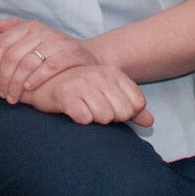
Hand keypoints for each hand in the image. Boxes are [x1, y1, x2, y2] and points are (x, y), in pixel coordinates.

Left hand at [0, 16, 98, 101]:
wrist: (86, 56)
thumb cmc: (54, 50)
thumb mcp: (35, 37)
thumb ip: (16, 29)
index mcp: (30, 26)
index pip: (3, 42)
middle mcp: (42, 31)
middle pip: (13, 55)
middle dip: (5, 78)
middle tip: (3, 94)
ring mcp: (57, 41)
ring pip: (28, 62)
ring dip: (17, 83)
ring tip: (13, 97)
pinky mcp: (70, 53)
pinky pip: (49, 66)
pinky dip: (36, 78)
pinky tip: (28, 88)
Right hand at [26, 64, 153, 127]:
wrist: (44, 80)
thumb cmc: (80, 88)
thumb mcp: (108, 92)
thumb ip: (131, 107)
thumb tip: (150, 122)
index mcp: (113, 74)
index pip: (137, 103)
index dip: (126, 113)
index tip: (111, 109)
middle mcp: (100, 76)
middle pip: (122, 113)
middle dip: (111, 118)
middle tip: (95, 111)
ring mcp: (82, 85)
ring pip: (104, 117)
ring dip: (94, 120)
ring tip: (84, 110)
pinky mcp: (65, 96)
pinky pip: (84, 118)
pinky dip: (81, 120)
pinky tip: (74, 113)